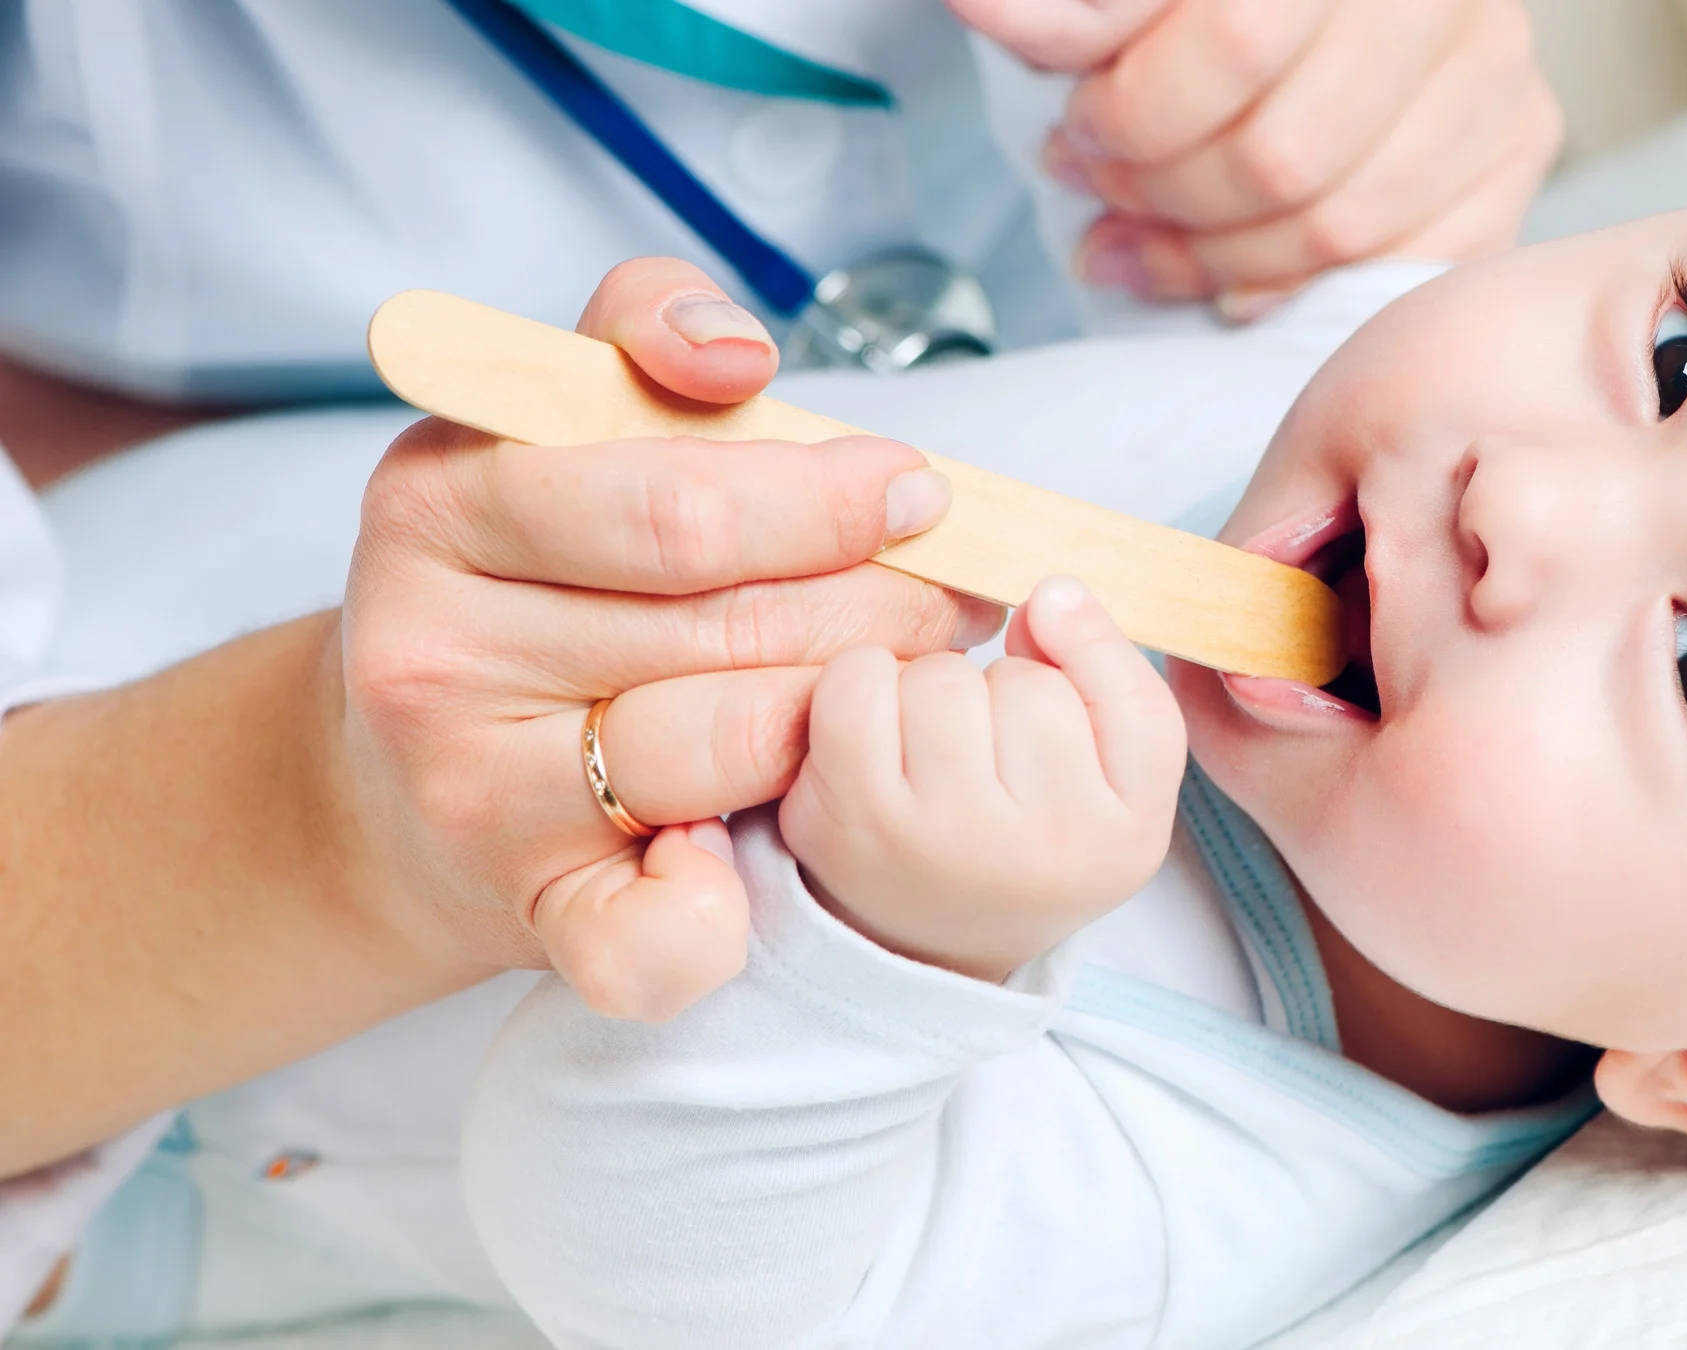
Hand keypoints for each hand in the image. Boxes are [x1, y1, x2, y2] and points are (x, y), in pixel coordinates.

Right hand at [339, 258, 999, 1021]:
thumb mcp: (556, 420)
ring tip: (907, 679)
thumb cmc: (534, 571)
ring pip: (725, 751)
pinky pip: (641, 941)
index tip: (918, 493)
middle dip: (878, 602)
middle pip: (724, 627)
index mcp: (440, 504)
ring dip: (851, 716)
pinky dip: (714, 922)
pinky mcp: (528, 911)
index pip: (675, 504)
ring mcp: (479, 796)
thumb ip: (646, 332)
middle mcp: (439, 654)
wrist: (406, 771)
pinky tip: (755, 868)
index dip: (827, 500)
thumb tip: (735, 353)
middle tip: (952, 594)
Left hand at [782, 577, 1186, 980]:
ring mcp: (938, 839)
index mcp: (1125, 839)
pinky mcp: (848, 821)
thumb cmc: (1028, 831)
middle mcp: (1038, 852)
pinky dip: (863, 680)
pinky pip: (858, 682)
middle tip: (990, 740)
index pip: (1134, 702)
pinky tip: (878, 726)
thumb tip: (1050, 594)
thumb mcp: (1111, 775)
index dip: (1091, 652)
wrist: (928, 936)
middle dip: (1003, 685)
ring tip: (933, 741)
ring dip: (932, 684)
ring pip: (943, 676)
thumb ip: (1107, 674)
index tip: (1056, 646)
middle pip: (1027, 684)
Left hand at [953, 0, 1562, 314]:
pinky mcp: (1518, 146)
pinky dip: (1288, 285)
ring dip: (1209, 256)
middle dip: (1163, 194)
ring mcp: (1496, 70)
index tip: (1070, 128)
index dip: (1134, 111)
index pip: (1234, 40)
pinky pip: (1396, 265)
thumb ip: (1080, 5)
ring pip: (1336, 226)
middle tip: (1100, 187)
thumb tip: (992, 13)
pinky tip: (1225, 278)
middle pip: (1284, 155)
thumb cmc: (1205, 1)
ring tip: (1139, 237)